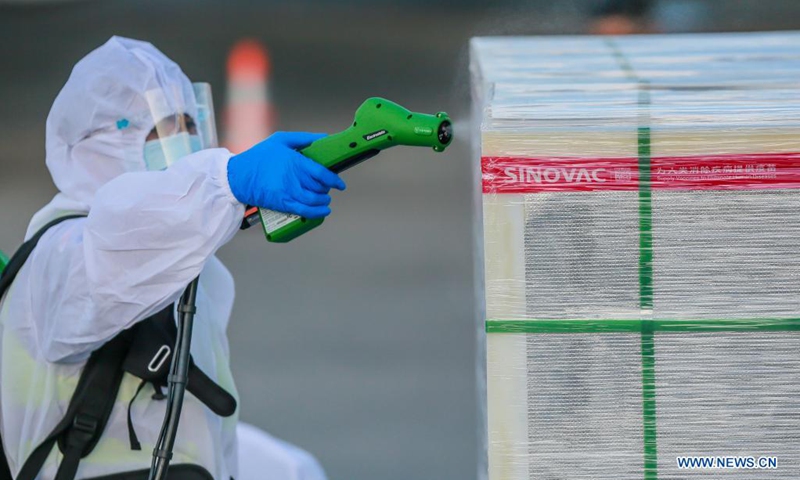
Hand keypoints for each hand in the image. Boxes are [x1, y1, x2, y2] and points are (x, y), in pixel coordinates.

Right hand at [227, 132, 345, 217]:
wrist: (237, 176)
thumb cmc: (258, 158)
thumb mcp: (280, 140)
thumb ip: (303, 138)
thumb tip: (323, 138)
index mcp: (295, 162)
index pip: (321, 173)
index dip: (334, 180)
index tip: (339, 183)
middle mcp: (293, 179)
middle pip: (319, 187)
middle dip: (327, 188)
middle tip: (327, 187)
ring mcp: (288, 193)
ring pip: (314, 201)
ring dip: (323, 201)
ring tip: (325, 199)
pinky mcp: (282, 204)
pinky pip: (304, 211)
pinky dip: (317, 212)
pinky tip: (323, 210)